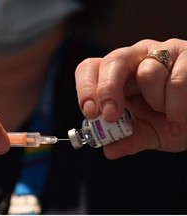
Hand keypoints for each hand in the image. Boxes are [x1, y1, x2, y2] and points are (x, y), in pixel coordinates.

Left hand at [75, 38, 186, 158]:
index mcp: (119, 76)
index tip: (91, 113)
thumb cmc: (174, 119)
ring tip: (165, 113)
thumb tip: (108, 150)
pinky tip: (178, 117)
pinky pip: (176, 80)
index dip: (85, 88)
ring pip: (147, 73)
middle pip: (112, 61)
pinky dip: (176, 106)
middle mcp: (135, 59)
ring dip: (156, 102)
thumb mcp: (149, 133)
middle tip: (112, 115)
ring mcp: (161, 53)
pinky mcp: (186, 55)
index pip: (90, 69)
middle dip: (108, 90)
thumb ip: (129, 139)